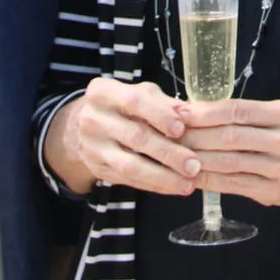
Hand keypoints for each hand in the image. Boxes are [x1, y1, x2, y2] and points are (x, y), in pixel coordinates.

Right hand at [46, 77, 197, 197]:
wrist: (86, 125)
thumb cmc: (123, 105)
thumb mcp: (140, 94)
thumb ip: (164, 103)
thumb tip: (190, 114)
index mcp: (103, 92)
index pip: (134, 101)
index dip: (160, 115)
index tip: (182, 128)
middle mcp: (93, 119)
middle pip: (135, 137)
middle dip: (168, 152)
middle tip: (194, 164)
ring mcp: (93, 147)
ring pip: (130, 166)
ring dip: (162, 176)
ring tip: (187, 183)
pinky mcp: (98, 169)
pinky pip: (129, 181)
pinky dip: (154, 185)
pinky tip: (174, 187)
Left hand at [176, 98, 279, 206]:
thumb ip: (247, 114)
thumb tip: (198, 111)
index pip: (239, 111)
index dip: (206, 112)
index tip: (181, 112)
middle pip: (231, 137)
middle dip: (196, 135)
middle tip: (170, 133)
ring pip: (229, 163)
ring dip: (197, 159)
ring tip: (175, 154)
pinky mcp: (274, 193)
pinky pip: (233, 185)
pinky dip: (209, 180)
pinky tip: (192, 175)